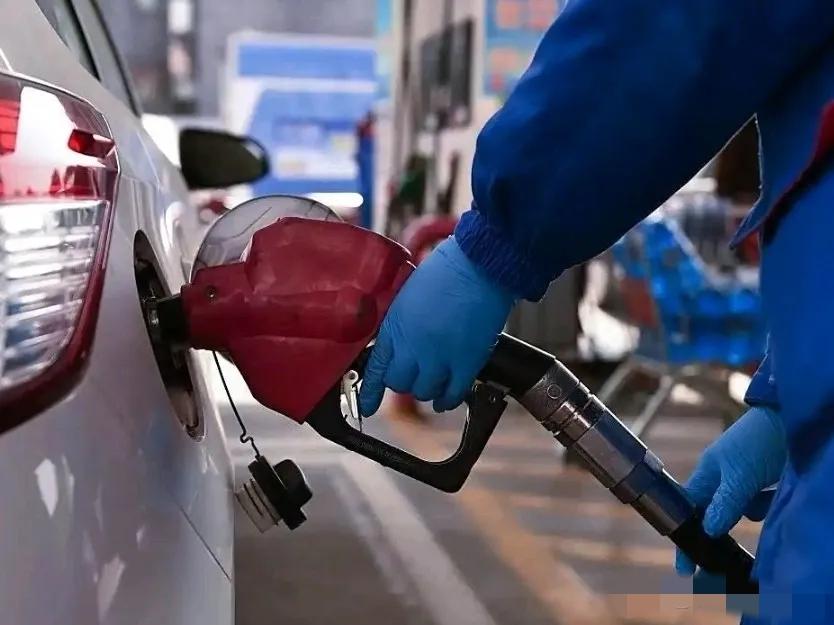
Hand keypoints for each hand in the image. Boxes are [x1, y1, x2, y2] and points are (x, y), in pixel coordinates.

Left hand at [358, 237, 515, 415]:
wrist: (479, 266)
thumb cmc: (446, 272)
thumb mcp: (406, 294)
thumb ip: (399, 322)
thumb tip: (396, 344)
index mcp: (395, 326)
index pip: (376, 368)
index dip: (369, 391)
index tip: (366, 405)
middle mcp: (413, 347)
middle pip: (400, 384)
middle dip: (403, 382)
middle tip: (412, 375)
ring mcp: (440, 357)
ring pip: (425, 392)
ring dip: (427, 388)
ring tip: (433, 379)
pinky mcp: (467, 362)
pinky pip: (453, 394)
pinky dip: (448, 400)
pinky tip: (446, 399)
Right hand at [675, 407, 785, 575]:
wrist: (795, 419)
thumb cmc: (759, 441)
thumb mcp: (739, 475)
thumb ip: (725, 504)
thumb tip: (708, 532)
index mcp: (707, 473)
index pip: (689, 510)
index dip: (685, 536)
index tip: (684, 567)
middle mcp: (723, 478)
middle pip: (714, 514)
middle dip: (718, 534)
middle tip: (718, 562)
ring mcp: (745, 480)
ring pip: (742, 511)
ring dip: (751, 515)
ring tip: (762, 504)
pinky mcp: (767, 483)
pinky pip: (763, 505)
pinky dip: (769, 507)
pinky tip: (777, 498)